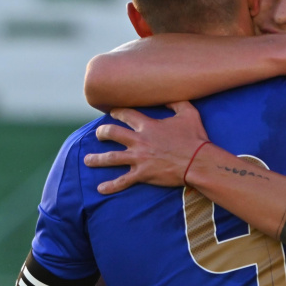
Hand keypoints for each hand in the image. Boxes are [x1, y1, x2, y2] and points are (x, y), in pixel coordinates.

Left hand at [83, 101, 208, 194]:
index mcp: (148, 126)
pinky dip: (111, 186)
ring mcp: (139, 158)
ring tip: (87, 160)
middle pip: (112, 134)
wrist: (198, 162)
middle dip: (102, 133)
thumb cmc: (195, 138)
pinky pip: (123, 181)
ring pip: (111, 158)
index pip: (126, 115)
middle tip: (99, 135)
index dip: (117, 112)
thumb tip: (168, 96)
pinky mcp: (143, 174)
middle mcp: (139, 141)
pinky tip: (100, 189)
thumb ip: (177, 102)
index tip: (113, 113)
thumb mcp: (189, 114)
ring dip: (97, 159)